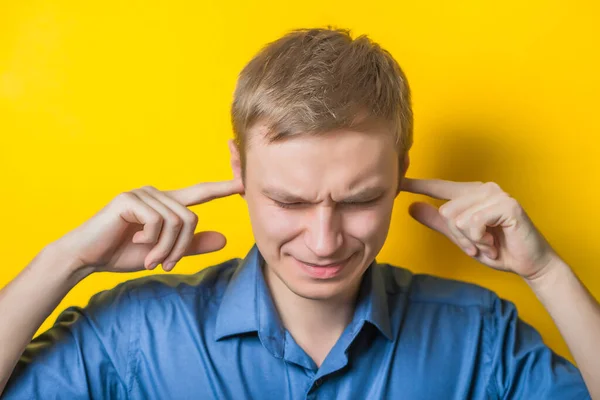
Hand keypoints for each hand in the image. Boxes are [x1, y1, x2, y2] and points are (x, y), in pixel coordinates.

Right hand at [54, 179, 244, 272]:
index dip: (223, 188)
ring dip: (166, 248)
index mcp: (166, 204)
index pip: (200, 193)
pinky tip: (136, 243)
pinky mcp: (130, 199)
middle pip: (191, 218)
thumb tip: (224, 239)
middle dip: (181, 247)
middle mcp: (157, 194)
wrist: (86, 258)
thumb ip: (192, 245)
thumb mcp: (165, 252)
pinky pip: (159, 222)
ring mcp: (142, 194)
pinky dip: (153, 241)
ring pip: (178, 221)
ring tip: (150, 258)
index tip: (245, 183)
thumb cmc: (122, 253)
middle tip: (164, 263)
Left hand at [400, 178, 557, 279]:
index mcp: (471, 194)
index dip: (418, 184)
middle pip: (446, 212)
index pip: (439, 187)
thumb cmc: (497, 249)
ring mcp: (496, 195)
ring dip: (471, 240)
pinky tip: (495, 242)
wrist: (529, 264)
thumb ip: (438, 223)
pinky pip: (473, 223)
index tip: (398, 180)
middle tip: (479, 245)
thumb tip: (411, 207)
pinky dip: (480, 239)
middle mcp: (483, 189)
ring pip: (457, 218)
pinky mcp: (506, 205)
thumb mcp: (461, 238)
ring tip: (489, 243)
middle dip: (459, 237)